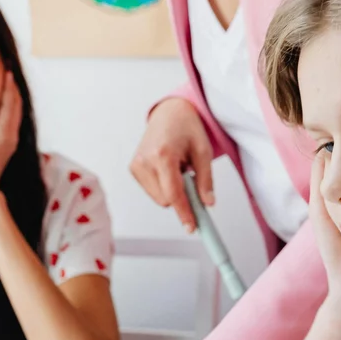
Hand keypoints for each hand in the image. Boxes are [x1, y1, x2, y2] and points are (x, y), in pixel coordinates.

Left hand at [0, 72, 20, 208]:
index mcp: (4, 142)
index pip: (8, 114)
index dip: (7, 97)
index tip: (2, 80)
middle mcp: (10, 137)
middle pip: (14, 106)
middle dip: (11, 88)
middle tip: (8, 68)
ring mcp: (9, 135)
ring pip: (14, 104)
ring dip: (11, 86)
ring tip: (8, 68)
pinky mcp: (4, 134)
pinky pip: (9, 108)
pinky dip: (10, 92)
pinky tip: (7, 78)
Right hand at [130, 98, 213, 232]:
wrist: (169, 112)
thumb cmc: (187, 127)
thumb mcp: (203, 151)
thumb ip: (205, 180)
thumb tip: (207, 203)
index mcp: (162, 155)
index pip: (173, 194)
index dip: (184, 213)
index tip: (192, 227)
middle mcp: (145, 161)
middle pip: (166, 199)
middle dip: (182, 197)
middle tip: (192, 180)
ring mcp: (136, 165)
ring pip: (159, 198)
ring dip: (172, 191)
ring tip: (178, 168)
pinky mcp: (133, 168)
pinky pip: (153, 190)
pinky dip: (164, 186)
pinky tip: (168, 168)